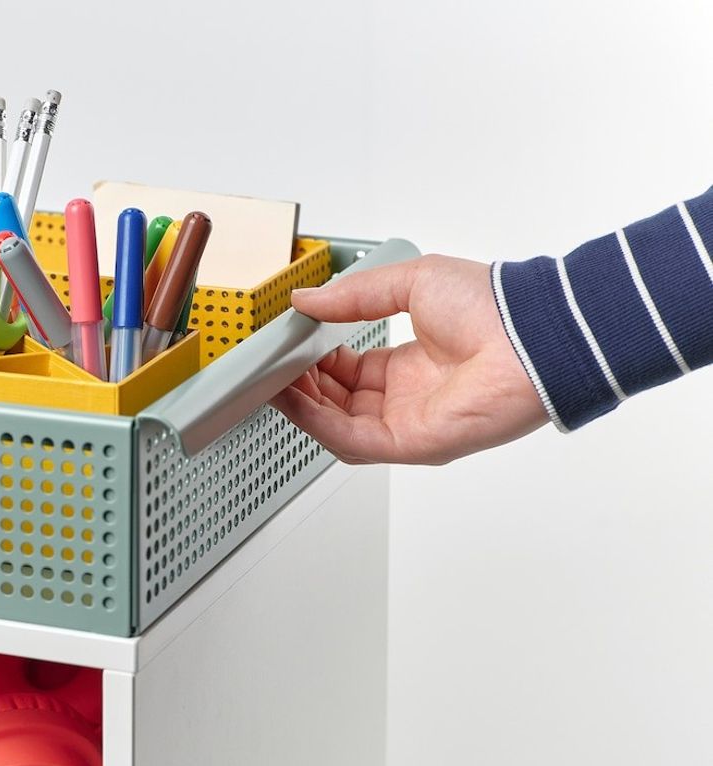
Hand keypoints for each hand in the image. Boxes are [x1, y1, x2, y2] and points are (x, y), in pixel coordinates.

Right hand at [271, 255, 548, 464]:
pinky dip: (316, 422)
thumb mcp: (411, 284)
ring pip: (335, 425)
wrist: (531, 334)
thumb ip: (356, 295)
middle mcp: (405, 399)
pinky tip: (293, 399)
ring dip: (301, 405)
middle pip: (336, 402)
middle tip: (274, 363)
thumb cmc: (492, 309)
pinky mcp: (409, 444)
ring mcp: (406, 424)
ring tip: (273, 379)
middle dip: (301, 384)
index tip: (289, 344)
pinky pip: (349, 440)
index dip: (315, 361)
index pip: (347, 372)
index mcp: (409, 366)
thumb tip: (308, 299)